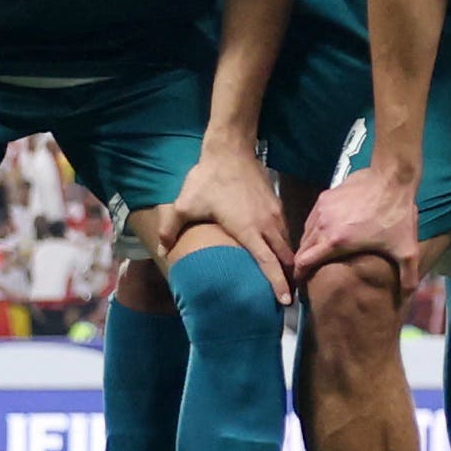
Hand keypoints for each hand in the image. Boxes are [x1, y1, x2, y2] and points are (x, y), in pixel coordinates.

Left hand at [162, 140, 292, 302]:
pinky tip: (278, 253)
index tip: (285, 302)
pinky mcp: (276, 206)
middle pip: (285, 258)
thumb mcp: (184, 204)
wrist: (231, 148)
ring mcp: (275, 214)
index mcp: (248, 229)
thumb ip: (170, 229)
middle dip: (289, 279)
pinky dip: (284, 246)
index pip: (268, 262)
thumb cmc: (209, 178)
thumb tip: (161, 250)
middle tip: (288, 300)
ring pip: (287, 245)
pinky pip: (284, 232)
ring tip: (286, 280)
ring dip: (288, 263)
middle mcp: (267, 224)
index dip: (277, 283)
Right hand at [295, 165, 422, 298]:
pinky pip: (312, 217)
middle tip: (308, 271)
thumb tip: (407, 298)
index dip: (299, 275)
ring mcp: (322, 209)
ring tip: (316, 253)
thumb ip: (408, 276)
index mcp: (336, 241)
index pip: (303, 262)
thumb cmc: (397, 215)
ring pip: (305, 232)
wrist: (392, 177)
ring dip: (308, 244)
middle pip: (302, 249)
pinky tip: (325, 232)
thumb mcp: (406, 249)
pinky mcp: (325, 196)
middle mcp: (323, 225)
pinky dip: (314, 228)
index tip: (301, 283)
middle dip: (302, 262)